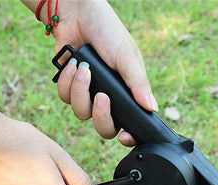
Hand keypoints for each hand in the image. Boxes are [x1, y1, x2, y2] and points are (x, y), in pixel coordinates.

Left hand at [25, 0, 157, 145]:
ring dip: (81, 91)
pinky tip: (73, 64)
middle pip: (105, 129)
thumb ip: (138, 84)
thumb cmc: (108, 32)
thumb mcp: (127, 57)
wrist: (78, 14)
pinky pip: (66, 99)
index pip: (130, 125)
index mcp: (127, 95)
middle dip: (101, 115)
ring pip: (82, 114)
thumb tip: (152, 107)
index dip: (128, 137)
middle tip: (102, 96)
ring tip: (83, 68)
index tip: (124, 136)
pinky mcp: (70, 89)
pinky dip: (68, 82)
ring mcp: (88, 96)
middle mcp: (109, 100)